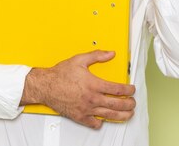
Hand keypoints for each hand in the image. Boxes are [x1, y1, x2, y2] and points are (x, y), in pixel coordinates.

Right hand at [21, 50, 135, 128]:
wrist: (45, 86)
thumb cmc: (60, 75)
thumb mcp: (79, 60)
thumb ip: (97, 55)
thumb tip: (110, 53)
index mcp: (94, 84)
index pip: (118, 90)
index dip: (129, 90)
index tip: (132, 89)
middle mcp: (92, 99)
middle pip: (117, 105)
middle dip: (129, 104)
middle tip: (133, 102)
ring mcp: (86, 109)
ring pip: (110, 116)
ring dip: (122, 116)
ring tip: (128, 114)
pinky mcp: (80, 117)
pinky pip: (95, 124)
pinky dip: (102, 123)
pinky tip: (104, 119)